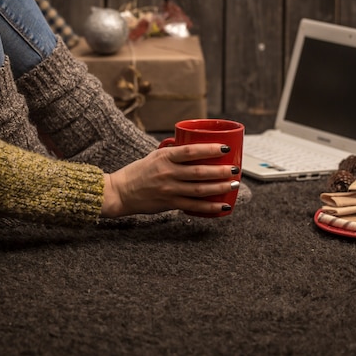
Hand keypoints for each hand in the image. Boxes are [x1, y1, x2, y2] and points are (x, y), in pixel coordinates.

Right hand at [101, 143, 238, 217]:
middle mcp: (168, 173)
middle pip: (199, 172)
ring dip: (220, 187)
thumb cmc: (138, 172)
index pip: (191, 151)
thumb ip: (174, 154)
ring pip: (200, 189)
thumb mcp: (155, 156)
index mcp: (165, 157)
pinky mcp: (169, 204)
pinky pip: (194, 207)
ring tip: (234, 184)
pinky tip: (223, 206)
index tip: (225, 148)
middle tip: (236, 169)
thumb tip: (198, 151)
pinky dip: (210, 207)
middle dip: (221, 171)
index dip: (210, 149)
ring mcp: (169, 190)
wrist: (120, 192)